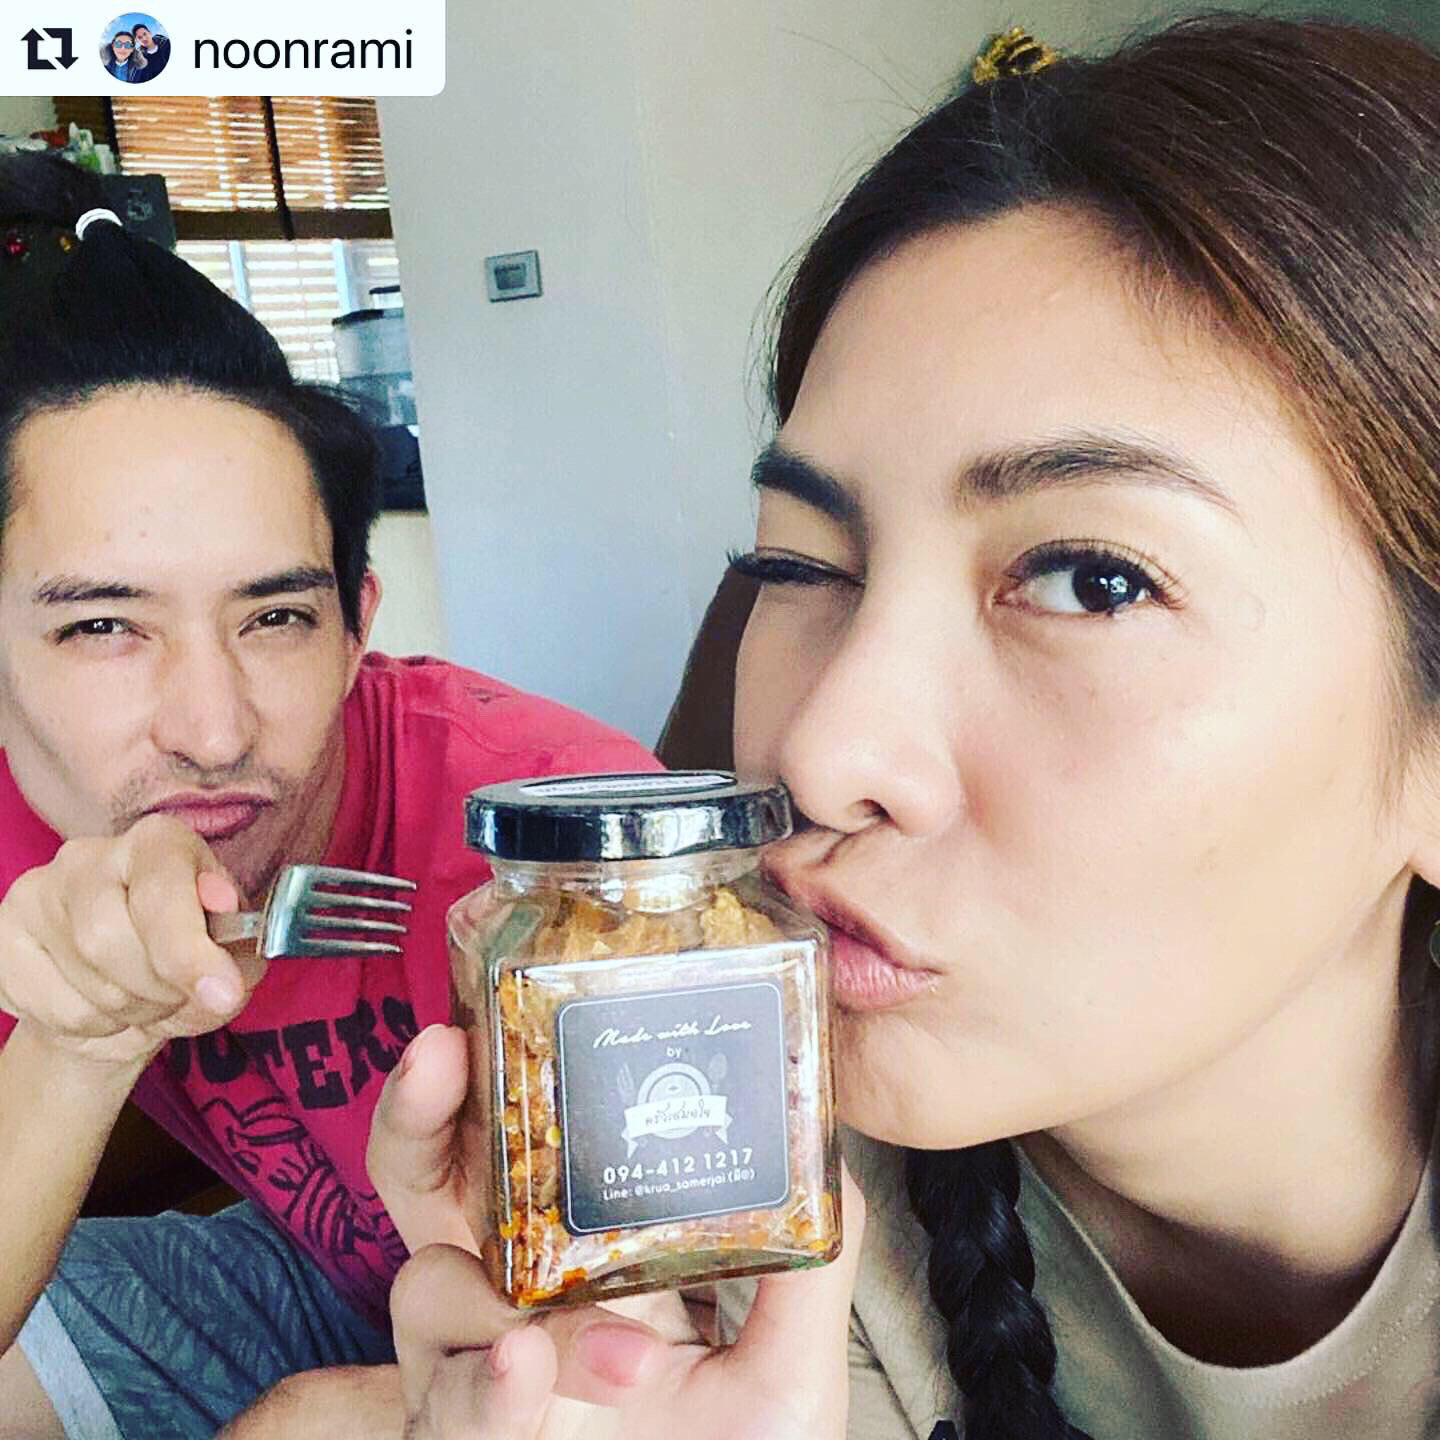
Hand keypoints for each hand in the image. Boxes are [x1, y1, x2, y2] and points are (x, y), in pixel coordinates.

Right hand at [0, 814, 260, 1069]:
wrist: (126, 1001)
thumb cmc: (189, 960)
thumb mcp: (234, 951)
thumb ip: (238, 934)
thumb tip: (219, 902)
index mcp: (157, 841)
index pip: (161, 889)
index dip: (190, 950)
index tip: (223, 992)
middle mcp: (89, 855)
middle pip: (110, 939)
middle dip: (159, 987)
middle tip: (181, 995)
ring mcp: (36, 894)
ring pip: (86, 977)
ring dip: (135, 1009)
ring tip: (149, 999)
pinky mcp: (4, 938)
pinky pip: (56, 1007)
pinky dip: (97, 1025)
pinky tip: (108, 1006)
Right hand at [369, 1025, 864, 1438]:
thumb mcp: (787, 1372)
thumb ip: (807, 1267)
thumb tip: (825, 1148)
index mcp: (584, 1249)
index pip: (522, 1141)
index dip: (504, 1073)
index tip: (502, 1011)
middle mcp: (514, 1291)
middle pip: (425, 1179)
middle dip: (416, 1111)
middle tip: (437, 1052)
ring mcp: (474, 1368)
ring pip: (424, 1290)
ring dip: (491, 1304)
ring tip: (568, 1343)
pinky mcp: (456, 1434)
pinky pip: (445, 1404)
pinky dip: (477, 1392)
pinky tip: (518, 1375)